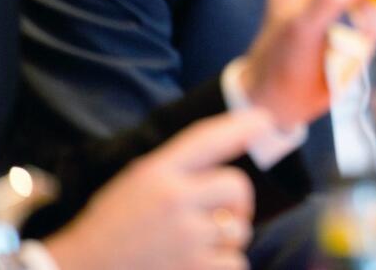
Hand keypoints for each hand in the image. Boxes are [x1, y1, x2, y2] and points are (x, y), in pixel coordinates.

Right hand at [44, 110, 270, 269]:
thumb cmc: (111, 229)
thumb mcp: (135, 184)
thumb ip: (177, 170)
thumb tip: (231, 158)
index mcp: (155, 173)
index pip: (206, 140)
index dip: (239, 128)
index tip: (264, 120)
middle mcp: (173, 200)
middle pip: (237, 187)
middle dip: (238, 203)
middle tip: (220, 216)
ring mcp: (185, 238)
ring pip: (240, 230)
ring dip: (227, 241)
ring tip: (194, 248)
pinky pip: (236, 263)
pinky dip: (224, 267)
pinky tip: (195, 267)